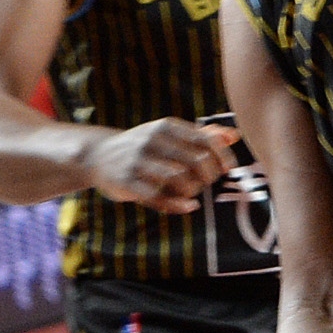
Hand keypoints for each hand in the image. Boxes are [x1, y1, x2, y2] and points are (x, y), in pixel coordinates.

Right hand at [86, 119, 238, 212]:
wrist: (98, 155)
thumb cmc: (143, 146)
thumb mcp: (168, 134)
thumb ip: (201, 135)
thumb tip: (234, 134)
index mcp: (166, 127)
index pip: (204, 139)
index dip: (223, 156)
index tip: (229, 169)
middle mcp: (153, 140)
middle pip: (196, 161)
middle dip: (209, 176)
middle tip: (207, 182)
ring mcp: (138, 161)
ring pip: (179, 179)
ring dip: (193, 190)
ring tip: (192, 192)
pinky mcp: (127, 183)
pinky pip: (158, 197)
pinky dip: (178, 205)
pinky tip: (188, 206)